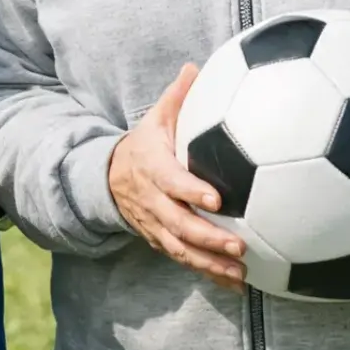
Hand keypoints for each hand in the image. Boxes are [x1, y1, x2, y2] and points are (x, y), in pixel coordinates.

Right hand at [106, 64, 246, 289]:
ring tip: (239, 271)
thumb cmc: (146, 145)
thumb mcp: (155, 119)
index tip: (215, 199)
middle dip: (206, 237)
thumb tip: (196, 66)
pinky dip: (208, 274)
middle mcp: (151, 200)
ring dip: (209, 263)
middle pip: (176, 223)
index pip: (170, 181)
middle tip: (238, 244)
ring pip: (180, 248)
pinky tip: (236, 283)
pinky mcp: (161, 240)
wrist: (110, 178)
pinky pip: (184, 260)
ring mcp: (155, 225)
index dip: (190, 191)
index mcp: (152, 168)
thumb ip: (178, 97)